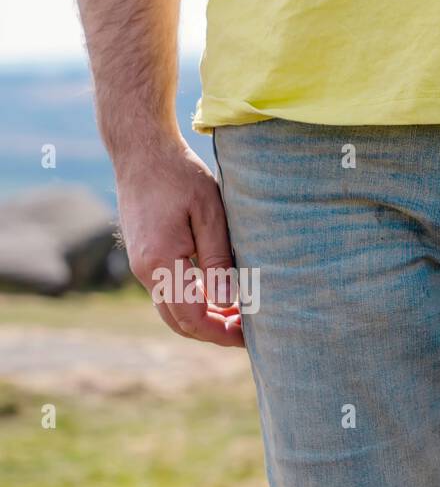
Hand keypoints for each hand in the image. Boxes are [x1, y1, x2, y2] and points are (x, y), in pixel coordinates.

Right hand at [115, 135, 243, 346]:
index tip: (251, 336)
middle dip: (215, 333)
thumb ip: (218, 260)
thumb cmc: (180, 176)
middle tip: (250, 330)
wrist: (141, 150)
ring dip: (205, 319)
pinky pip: (169, 294)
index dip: (221, 333)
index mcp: (161, 261)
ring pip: (173, 311)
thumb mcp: (210, 214)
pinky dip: (194, 303)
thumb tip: (228, 303)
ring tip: (240, 315)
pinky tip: (221, 296)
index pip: (192, 317)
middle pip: (180, 323)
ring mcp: (141, 266)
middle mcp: (145, 270)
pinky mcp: (144, 258)